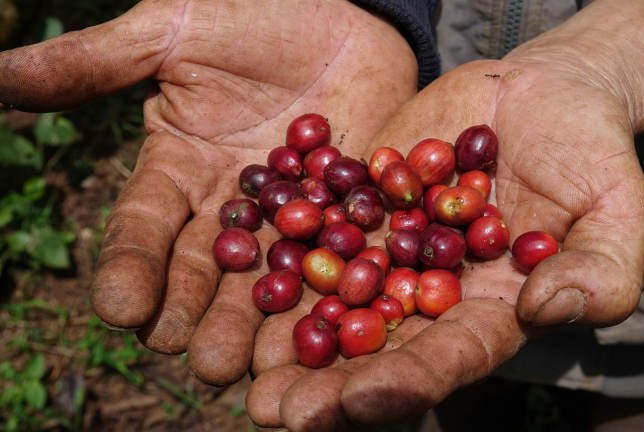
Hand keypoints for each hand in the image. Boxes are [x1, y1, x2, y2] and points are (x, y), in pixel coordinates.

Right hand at [0, 0, 417, 384]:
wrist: (346, 9)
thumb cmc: (255, 11)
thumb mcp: (173, 30)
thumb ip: (97, 63)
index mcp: (179, 166)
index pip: (145, 225)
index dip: (133, 266)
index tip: (122, 310)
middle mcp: (227, 202)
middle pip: (203, 267)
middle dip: (191, 310)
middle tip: (185, 353)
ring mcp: (288, 213)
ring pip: (262, 279)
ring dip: (250, 324)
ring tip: (240, 366)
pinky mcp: (345, 212)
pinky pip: (332, 259)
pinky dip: (325, 295)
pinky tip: (318, 333)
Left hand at [244, 55, 643, 428]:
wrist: (542, 94)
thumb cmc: (591, 156)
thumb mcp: (616, 211)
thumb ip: (600, 271)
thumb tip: (550, 310)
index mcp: (491, 312)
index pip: (447, 360)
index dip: (404, 383)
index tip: (357, 404)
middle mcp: (432, 292)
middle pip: (377, 347)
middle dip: (328, 384)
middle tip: (274, 412)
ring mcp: (392, 248)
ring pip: (335, 300)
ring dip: (287, 336)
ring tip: (238, 369)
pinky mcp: (364, 204)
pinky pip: (319, 232)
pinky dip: (281, 256)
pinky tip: (236, 282)